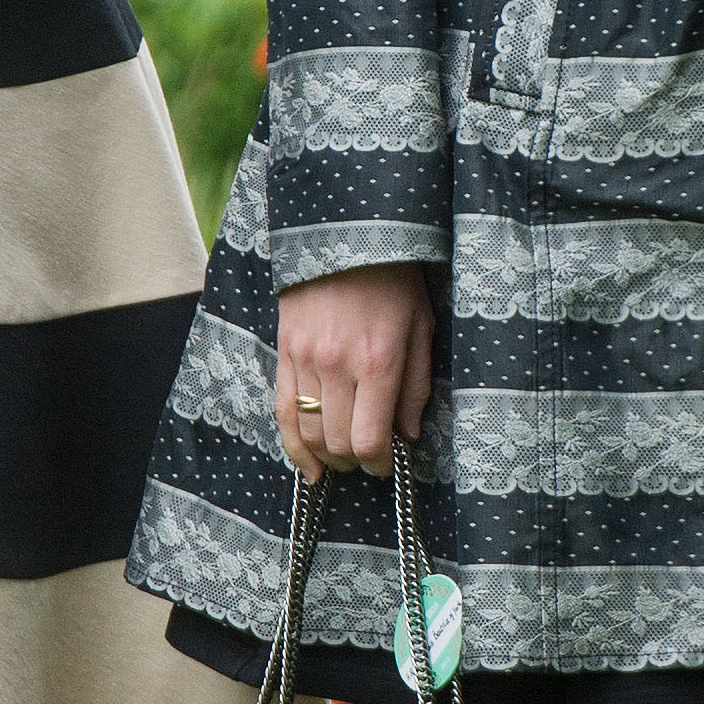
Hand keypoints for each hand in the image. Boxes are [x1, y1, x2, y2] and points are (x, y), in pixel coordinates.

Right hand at [276, 266, 434, 479]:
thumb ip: (416, 386)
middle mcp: (338, 366)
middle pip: (338, 442)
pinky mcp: (286, 353)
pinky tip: (307, 466)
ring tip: (342, 461)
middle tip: (369, 460)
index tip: (389, 465)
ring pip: (310, 431)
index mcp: (378, 362)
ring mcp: (306, 360)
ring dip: (327, 456)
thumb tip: (407, 435)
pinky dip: (293, 445)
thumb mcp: (421, 328)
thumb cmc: (393, 282)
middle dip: (356, 462)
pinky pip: (283, 410)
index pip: (370, 439)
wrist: (344, 236)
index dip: (381, 464)